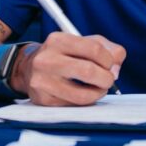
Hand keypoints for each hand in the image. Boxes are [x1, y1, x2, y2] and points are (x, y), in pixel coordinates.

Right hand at [10, 32, 125, 105]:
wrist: (29, 68)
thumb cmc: (64, 54)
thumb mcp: (83, 42)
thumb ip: (108, 49)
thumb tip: (116, 70)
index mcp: (58, 40)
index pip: (94, 49)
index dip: (109, 60)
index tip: (110, 65)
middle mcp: (47, 59)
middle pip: (88, 71)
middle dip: (106, 79)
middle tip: (108, 80)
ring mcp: (42, 81)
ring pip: (82, 95)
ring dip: (98, 93)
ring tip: (99, 89)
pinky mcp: (43, 100)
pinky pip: (73, 105)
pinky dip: (85, 101)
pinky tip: (83, 94)